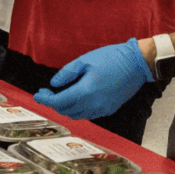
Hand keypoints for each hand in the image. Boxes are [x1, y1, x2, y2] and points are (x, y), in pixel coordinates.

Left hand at [32, 39, 151, 120]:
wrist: (137, 64)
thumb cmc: (112, 58)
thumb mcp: (85, 60)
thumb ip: (67, 73)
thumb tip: (54, 84)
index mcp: (86, 92)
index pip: (59, 102)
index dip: (45, 100)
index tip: (37, 95)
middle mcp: (94, 104)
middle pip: (67, 111)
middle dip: (53, 103)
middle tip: (47, 92)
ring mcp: (103, 109)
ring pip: (77, 115)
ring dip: (66, 108)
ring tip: (59, 95)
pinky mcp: (110, 109)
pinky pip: (88, 114)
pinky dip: (78, 109)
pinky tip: (75, 98)